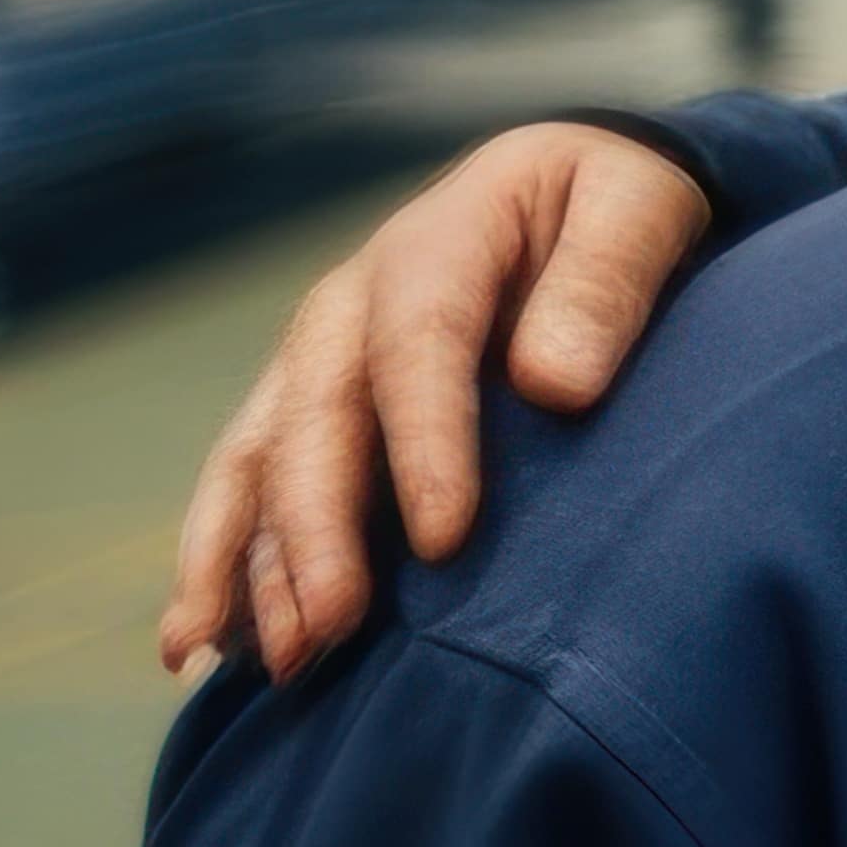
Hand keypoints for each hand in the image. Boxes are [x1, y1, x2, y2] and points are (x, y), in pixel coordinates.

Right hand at [157, 122, 709, 682]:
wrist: (568, 185)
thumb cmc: (615, 203)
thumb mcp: (638, 206)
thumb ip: (604, 283)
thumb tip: (556, 384)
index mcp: (434, 247)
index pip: (419, 348)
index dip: (425, 444)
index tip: (447, 538)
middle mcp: (348, 308)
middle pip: (316, 421)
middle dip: (314, 530)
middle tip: (333, 628)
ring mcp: (315, 362)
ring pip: (257, 465)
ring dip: (246, 565)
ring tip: (262, 661)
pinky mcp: (306, 410)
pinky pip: (248, 490)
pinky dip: (225, 566)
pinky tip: (208, 650)